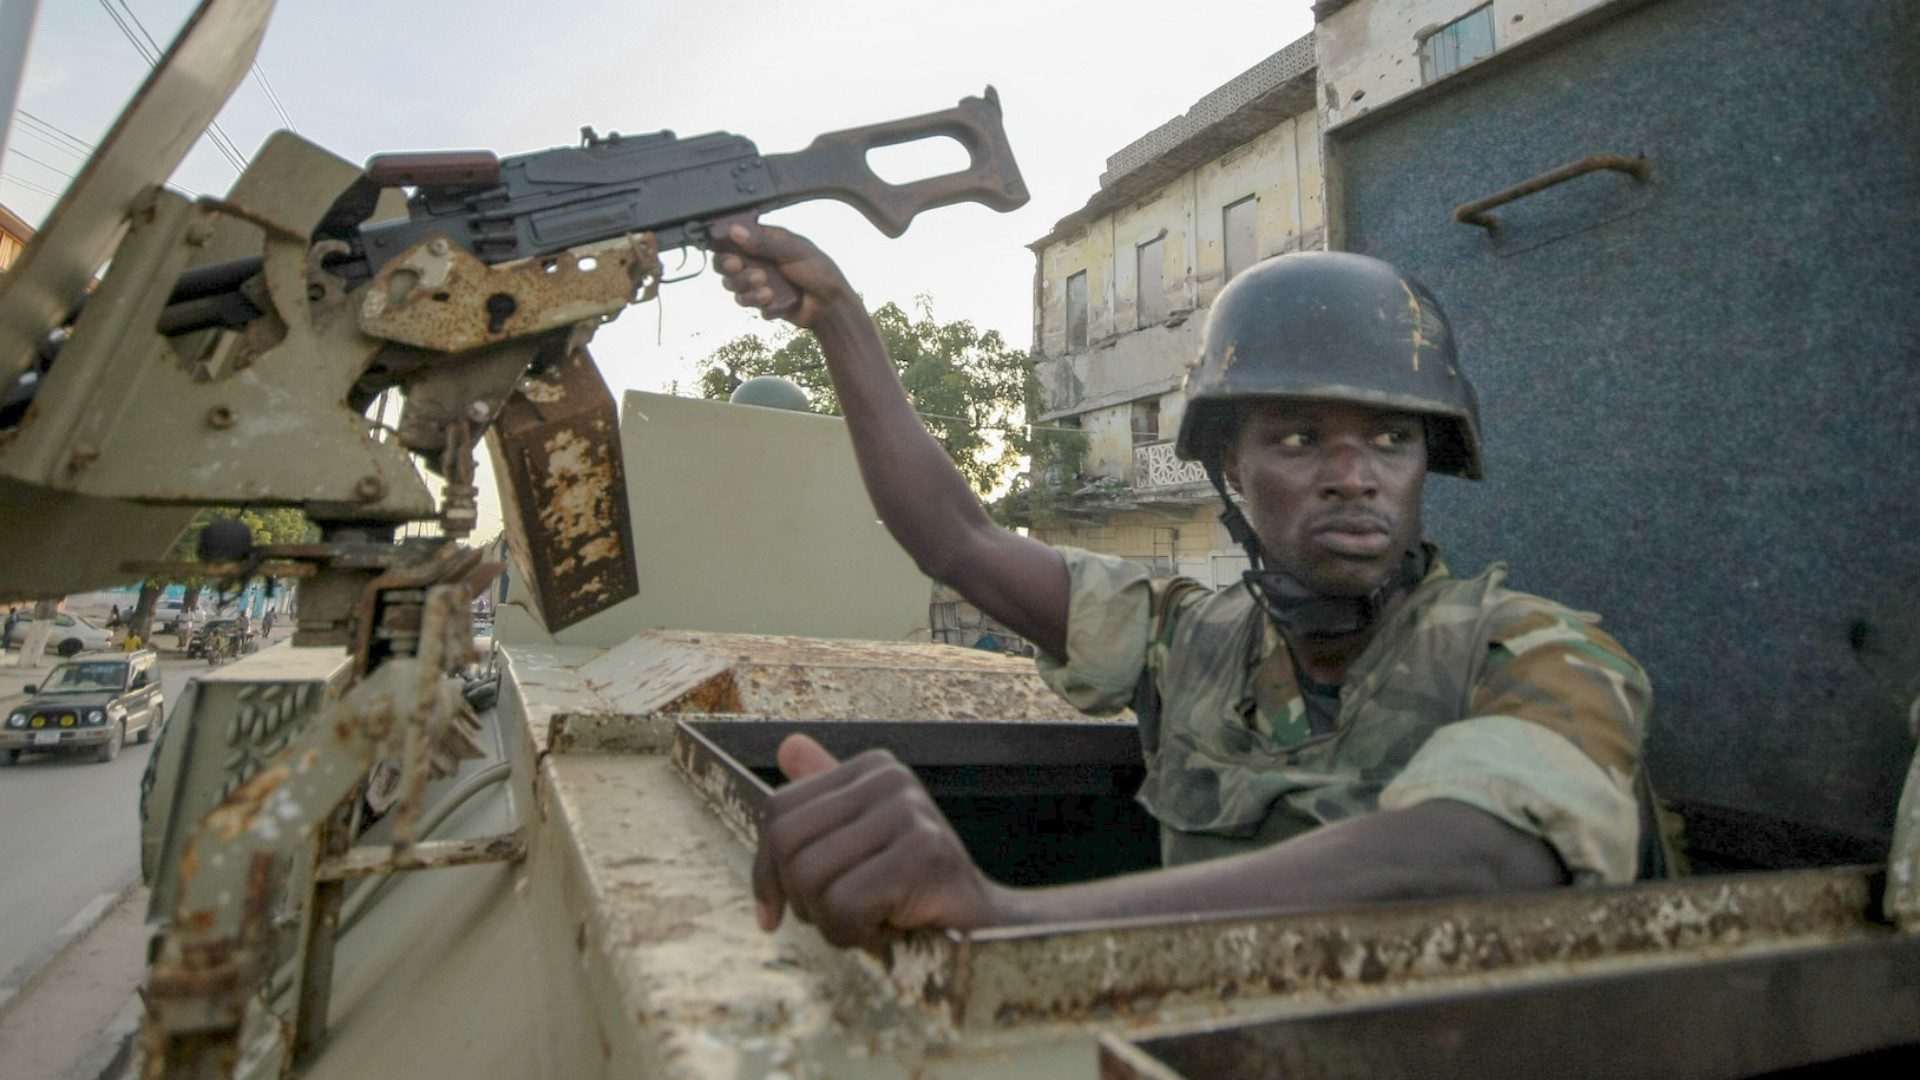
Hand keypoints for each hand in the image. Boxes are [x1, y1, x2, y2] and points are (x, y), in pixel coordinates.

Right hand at [711, 220, 855, 329]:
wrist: (831, 306)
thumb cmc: (819, 271)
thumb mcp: (794, 252)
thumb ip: (764, 244)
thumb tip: (734, 231)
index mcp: (765, 241)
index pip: (734, 239)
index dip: (723, 244)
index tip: (723, 249)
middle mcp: (758, 261)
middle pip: (726, 264)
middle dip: (730, 268)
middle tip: (737, 266)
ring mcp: (759, 282)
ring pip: (734, 285)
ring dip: (745, 287)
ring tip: (766, 290)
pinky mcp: (762, 302)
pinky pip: (748, 303)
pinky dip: (759, 303)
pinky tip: (773, 302)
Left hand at [752, 734, 998, 951]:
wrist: (982, 927)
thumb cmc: (915, 890)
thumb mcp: (861, 844)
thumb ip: (822, 803)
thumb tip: (788, 744)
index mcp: (872, 769)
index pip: (779, 810)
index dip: (766, 871)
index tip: (773, 912)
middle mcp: (890, 778)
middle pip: (787, 843)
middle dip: (801, 899)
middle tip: (841, 918)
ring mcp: (909, 811)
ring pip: (810, 877)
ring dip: (831, 923)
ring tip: (872, 922)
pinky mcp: (923, 850)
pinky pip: (844, 905)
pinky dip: (856, 935)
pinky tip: (889, 929)